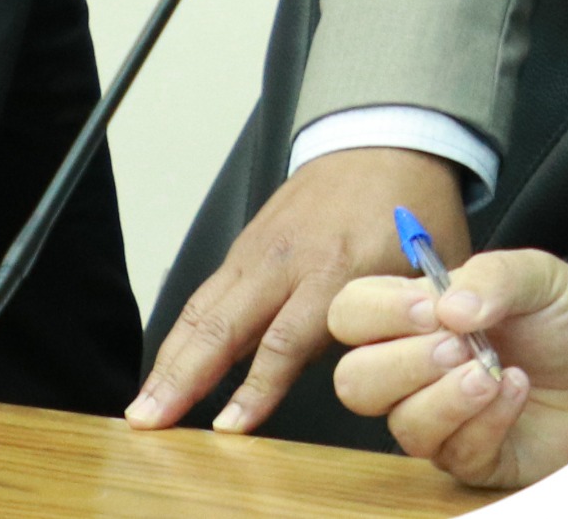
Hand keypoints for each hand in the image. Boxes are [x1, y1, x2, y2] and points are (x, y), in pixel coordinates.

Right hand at [127, 147, 464, 431]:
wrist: (385, 139)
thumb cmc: (410, 208)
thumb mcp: (425, 268)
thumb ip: (405, 325)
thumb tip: (398, 379)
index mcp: (336, 268)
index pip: (286, 339)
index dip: (257, 388)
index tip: (229, 427)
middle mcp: (286, 260)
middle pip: (224, 326)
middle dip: (184, 378)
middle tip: (151, 421)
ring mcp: (258, 250)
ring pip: (203, 310)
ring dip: (169, 361)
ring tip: (142, 407)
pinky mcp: (244, 247)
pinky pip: (205, 295)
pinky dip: (180, 335)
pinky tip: (164, 369)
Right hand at [331, 245, 567, 487]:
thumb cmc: (566, 320)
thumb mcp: (539, 275)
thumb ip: (493, 276)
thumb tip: (448, 307)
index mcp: (417, 315)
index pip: (352, 313)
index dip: (377, 313)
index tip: (428, 308)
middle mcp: (416, 369)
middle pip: (355, 380)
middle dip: (402, 363)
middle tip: (456, 346)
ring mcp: (440, 417)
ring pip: (401, 424)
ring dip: (446, 397)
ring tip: (492, 371)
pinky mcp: (472, 457)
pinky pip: (454, 452)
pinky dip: (487, 419)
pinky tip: (516, 389)